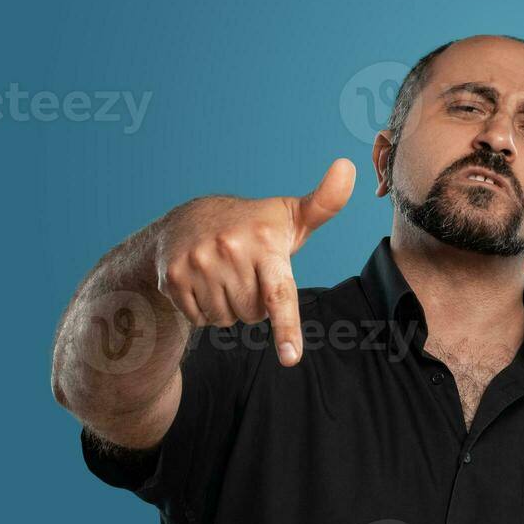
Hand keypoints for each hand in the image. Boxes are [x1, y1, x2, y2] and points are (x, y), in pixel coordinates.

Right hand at [155, 158, 355, 365]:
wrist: (188, 219)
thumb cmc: (254, 226)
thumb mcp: (290, 217)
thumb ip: (324, 203)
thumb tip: (349, 165)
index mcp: (265, 242)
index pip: (278, 293)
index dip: (286, 328)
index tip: (291, 358)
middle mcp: (230, 251)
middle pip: (253, 314)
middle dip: (253, 303)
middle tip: (246, 274)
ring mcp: (198, 264)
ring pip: (226, 319)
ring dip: (228, 307)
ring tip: (224, 276)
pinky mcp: (174, 278)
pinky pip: (200, 319)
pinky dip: (204, 309)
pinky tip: (204, 282)